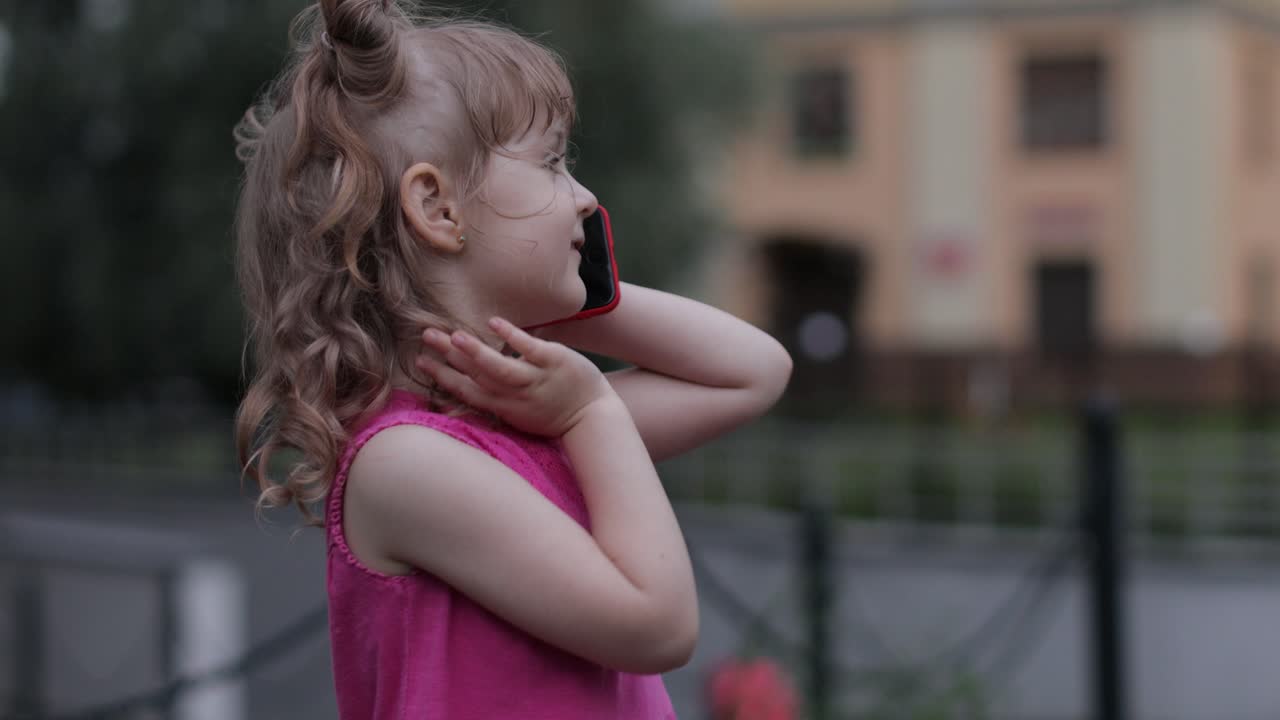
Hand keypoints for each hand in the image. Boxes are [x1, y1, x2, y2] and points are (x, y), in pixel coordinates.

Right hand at [416, 317, 614, 437]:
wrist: (592, 416)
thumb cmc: (552, 414)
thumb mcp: (518, 415)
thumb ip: (494, 400)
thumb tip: (467, 385)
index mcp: (503, 407)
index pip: (466, 391)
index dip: (442, 377)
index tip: (420, 361)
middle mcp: (515, 396)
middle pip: (476, 376)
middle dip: (448, 357)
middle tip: (426, 336)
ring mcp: (535, 379)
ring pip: (500, 368)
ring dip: (476, 352)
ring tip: (454, 336)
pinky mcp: (555, 362)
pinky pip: (530, 349)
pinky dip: (512, 337)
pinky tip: (494, 322)